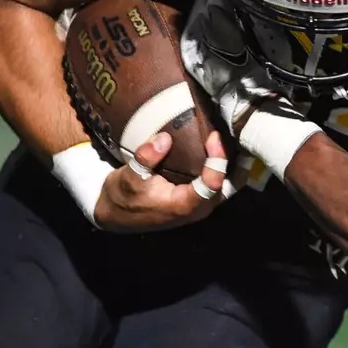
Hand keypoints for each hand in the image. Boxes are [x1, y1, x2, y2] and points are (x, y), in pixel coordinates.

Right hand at [94, 129, 229, 232]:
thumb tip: (164, 139)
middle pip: (229, 185)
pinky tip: (220, 148)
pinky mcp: (196, 200)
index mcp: (184, 205)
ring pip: (228, 186)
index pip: (213, 184)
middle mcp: (198, 208)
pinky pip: (219, 184)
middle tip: (229, 133)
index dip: (218, 159)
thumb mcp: (127, 177)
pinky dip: (223, 167)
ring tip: (231, 137)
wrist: (114, 215)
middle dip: (233, 160)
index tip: (213, 136)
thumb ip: (145, 158)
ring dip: (231, 163)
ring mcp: (199, 205)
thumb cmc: (122, 198)